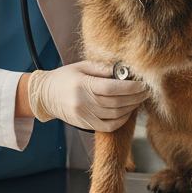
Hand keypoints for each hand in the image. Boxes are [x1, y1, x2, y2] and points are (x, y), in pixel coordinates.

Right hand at [28, 61, 148, 131]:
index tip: (143, 83)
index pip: (112, 88)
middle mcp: (83, 102)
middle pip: (117, 103)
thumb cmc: (64, 77)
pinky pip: (109, 126)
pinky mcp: (85, 124)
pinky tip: (127, 111)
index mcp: (83, 85)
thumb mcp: (81, 66)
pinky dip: (122, 120)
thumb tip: (123, 70)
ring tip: (139, 99)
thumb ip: (102, 68)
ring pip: (115, 115)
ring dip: (131, 107)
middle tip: (147, 91)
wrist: (45, 95)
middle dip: (136, 97)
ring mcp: (84, 116)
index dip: (131, 87)